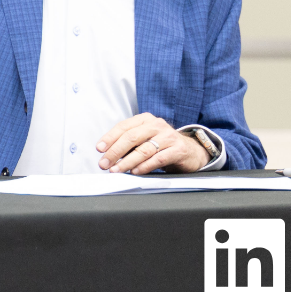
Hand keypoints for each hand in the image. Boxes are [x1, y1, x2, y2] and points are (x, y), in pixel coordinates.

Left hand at [95, 113, 209, 174]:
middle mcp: (157, 125)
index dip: (109, 138)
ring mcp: (169, 136)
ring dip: (127, 162)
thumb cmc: (162, 145)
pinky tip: (135, 172)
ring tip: (116, 170)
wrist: (191, 150)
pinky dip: (144, 166)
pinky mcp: (178, 149)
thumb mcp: (145, 138)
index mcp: (145, 119)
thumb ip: (129, 143)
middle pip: (131, 137)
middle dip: (115, 152)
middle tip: (104, 164)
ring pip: (143, 149)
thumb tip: (107, 154)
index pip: (123, 126)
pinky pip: (158, 159)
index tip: (99, 149)